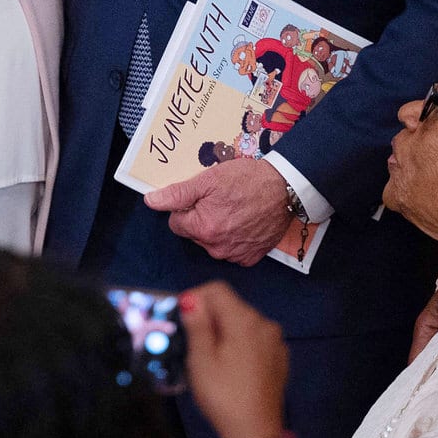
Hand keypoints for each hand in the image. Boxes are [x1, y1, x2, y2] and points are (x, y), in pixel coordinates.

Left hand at [145, 157, 293, 265]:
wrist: (286, 188)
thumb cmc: (248, 180)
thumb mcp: (208, 179)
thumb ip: (177, 193)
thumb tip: (151, 201)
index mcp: (203, 228)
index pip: (176, 223)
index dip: (186, 208)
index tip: (203, 197)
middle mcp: (217, 247)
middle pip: (194, 234)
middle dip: (201, 219)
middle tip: (220, 200)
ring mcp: (235, 255)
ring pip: (212, 243)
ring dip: (218, 229)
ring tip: (235, 209)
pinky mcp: (250, 257)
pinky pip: (232, 250)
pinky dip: (235, 238)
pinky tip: (245, 222)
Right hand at [181, 282, 288, 437]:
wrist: (255, 431)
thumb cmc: (224, 396)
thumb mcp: (201, 360)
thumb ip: (197, 325)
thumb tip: (191, 299)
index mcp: (245, 320)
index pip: (218, 289)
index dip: (196, 297)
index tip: (183, 316)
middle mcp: (264, 323)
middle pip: (232, 306)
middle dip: (211, 317)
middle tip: (193, 342)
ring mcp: (275, 340)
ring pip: (244, 323)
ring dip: (226, 331)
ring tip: (211, 358)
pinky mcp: (280, 357)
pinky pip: (256, 339)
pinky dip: (242, 344)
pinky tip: (232, 367)